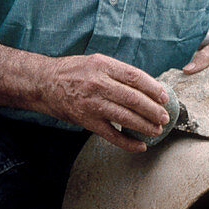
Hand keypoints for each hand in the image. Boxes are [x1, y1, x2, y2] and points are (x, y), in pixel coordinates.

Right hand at [45, 54, 171, 151]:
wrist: (44, 83)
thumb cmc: (72, 72)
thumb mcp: (96, 62)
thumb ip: (118, 72)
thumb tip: (147, 87)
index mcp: (103, 66)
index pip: (135, 77)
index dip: (153, 88)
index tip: (165, 97)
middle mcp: (98, 84)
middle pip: (134, 99)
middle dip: (154, 110)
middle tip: (164, 117)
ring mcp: (92, 104)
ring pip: (126, 117)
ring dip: (145, 126)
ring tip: (157, 130)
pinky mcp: (86, 121)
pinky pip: (112, 135)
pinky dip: (128, 142)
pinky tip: (140, 146)